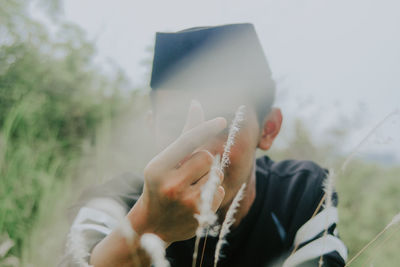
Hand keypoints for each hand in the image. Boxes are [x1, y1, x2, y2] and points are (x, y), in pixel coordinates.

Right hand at [127, 101, 226, 242]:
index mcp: (157, 167)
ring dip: (209, 176)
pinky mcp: (199, 214)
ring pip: (215, 174)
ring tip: (192, 187)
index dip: (205, 128)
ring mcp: (185, 202)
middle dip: (203, 161)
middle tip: (190, 172)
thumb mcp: (165, 160)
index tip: (222, 120)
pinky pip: (220, 190)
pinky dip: (213, 192)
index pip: (187, 141)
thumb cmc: (160, 184)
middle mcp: (170, 184)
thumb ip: (185, 134)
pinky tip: (197, 199)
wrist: (152, 225)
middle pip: (206, 157)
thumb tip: (196, 104)